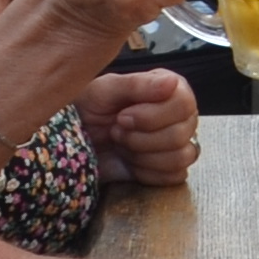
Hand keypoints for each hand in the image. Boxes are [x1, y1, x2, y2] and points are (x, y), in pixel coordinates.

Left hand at [77, 66, 201, 185]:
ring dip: (143, 155)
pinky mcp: (170, 169)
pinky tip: (130, 162)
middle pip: (181, 134)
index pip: (183, 105)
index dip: (151, 116)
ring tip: (122, 145)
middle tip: (116, 132)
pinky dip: (147, 172)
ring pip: (180, 157)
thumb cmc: (90, 107)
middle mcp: (181, 116)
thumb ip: (138, 84)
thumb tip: (172, 83)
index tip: (122, 116)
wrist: (75, 137)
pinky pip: (173, 176)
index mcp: (172, 90)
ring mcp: (178, 143)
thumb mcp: (106, 89)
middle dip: (140, 138)